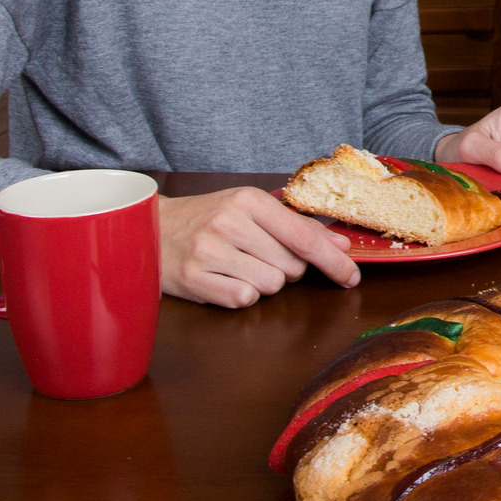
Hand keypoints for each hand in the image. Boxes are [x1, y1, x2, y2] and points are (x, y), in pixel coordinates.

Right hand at [158, 187, 359, 307]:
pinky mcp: (194, 279)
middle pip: (291, 266)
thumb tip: (341, 244)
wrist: (148, 228)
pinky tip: (223, 278)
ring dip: (264, 282)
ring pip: (270, 286)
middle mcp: (229, 223)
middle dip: (288, 268)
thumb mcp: (249, 209)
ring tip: (238, 265)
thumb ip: (296, 225)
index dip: (333, 260)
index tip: (352, 276)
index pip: (304, 237)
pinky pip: (243, 299)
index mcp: (248, 200)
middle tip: (259, 255)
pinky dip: (240, 294)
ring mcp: (209, 252)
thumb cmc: (206, 217)